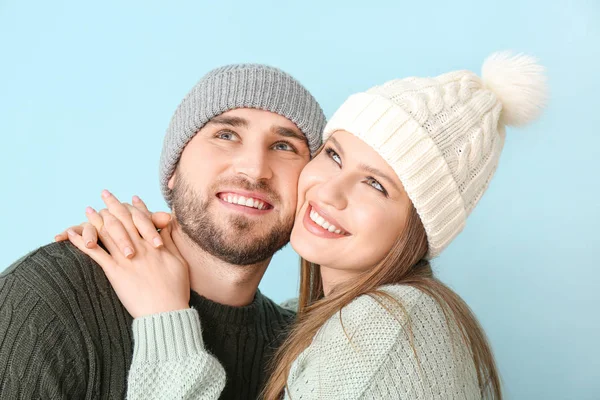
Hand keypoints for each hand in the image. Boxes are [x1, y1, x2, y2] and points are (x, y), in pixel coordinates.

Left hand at [66, 190, 189, 317]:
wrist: (165, 311)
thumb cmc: (176, 289)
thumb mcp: (179, 262)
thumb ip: (170, 242)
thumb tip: (168, 227)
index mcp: (155, 244)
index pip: (143, 220)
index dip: (137, 208)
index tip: (131, 198)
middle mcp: (140, 247)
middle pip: (124, 221)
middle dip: (114, 205)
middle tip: (105, 194)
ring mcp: (126, 258)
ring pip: (108, 233)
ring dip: (96, 219)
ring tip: (88, 210)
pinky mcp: (115, 272)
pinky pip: (96, 254)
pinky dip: (83, 243)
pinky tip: (74, 235)